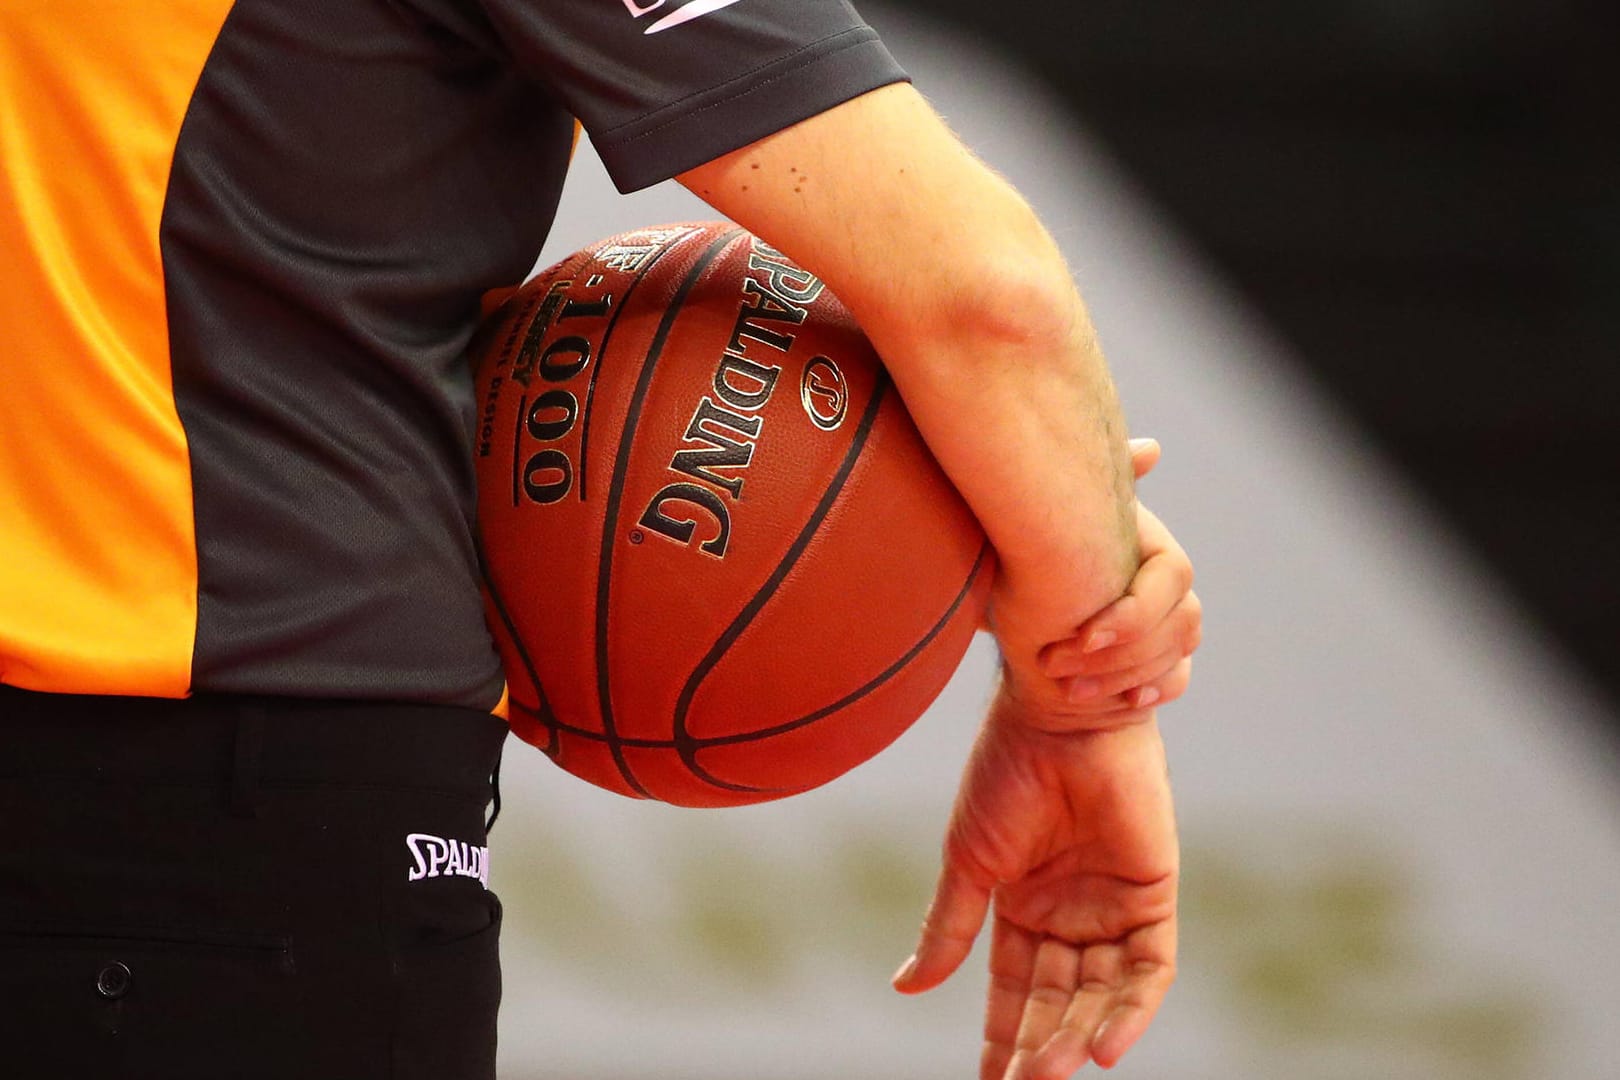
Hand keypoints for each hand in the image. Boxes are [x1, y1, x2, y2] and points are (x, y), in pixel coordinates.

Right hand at [893, 689, 1177, 1077]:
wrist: (1058, 718)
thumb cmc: (1005, 775)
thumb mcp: (969, 862)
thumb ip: (948, 927)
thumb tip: (904, 987)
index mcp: (1021, 905)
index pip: (1013, 990)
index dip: (1000, 1035)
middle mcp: (1069, 914)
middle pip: (1056, 1001)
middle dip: (1036, 1046)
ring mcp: (1112, 907)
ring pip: (1099, 994)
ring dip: (1076, 1036)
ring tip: (1047, 1072)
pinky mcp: (1153, 896)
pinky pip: (1149, 971)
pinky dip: (1130, 1011)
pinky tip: (1102, 1049)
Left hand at [1038, 440, 1199, 714]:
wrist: (1009, 614)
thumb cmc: (1018, 561)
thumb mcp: (1032, 526)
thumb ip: (1078, 482)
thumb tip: (1152, 449)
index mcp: (1144, 542)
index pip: (1173, 576)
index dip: (1133, 612)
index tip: (1082, 634)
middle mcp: (1164, 580)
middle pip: (1180, 622)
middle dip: (1120, 652)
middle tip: (1057, 663)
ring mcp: (1168, 620)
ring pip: (1177, 653)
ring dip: (1124, 675)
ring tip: (1066, 688)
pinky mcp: (1160, 660)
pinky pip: (1177, 679)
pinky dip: (1152, 691)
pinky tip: (1123, 703)